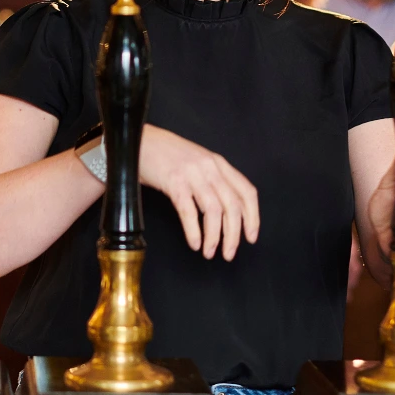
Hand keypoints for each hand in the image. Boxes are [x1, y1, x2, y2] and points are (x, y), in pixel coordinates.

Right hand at [139, 125, 258, 259]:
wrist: (141, 141)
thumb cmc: (168, 156)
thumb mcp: (198, 163)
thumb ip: (214, 181)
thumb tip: (227, 213)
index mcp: (220, 164)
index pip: (247, 192)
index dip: (253, 217)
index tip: (251, 237)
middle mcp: (210, 168)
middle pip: (232, 205)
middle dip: (234, 234)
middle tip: (229, 253)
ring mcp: (193, 174)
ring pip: (213, 211)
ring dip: (214, 236)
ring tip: (210, 252)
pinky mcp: (174, 181)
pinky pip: (188, 211)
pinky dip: (194, 231)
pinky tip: (195, 243)